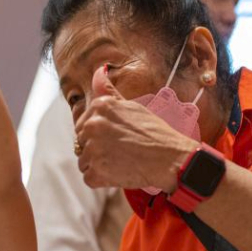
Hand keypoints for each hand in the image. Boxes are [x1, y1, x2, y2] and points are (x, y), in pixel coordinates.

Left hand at [74, 66, 199, 190]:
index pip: (82, 125)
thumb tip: (98, 71)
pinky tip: (119, 173)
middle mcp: (92, 126)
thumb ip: (108, 91)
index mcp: (99, 107)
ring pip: (83, 161)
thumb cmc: (154, 132)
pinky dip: (102, 179)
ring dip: (98, 165)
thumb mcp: (131, 106)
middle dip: (96, 149)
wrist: (170, 158)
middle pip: (81, 143)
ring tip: (121, 161)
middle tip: (120, 151)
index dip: (98, 134)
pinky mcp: (96, 172)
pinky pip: (89, 178)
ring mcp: (92, 150)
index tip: (116, 138)